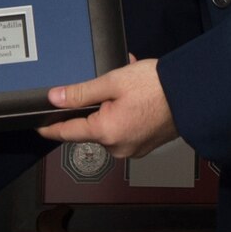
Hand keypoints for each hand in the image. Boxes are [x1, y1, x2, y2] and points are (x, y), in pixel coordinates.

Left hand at [38, 57, 176, 158]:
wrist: (192, 94)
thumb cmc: (157, 87)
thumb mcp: (113, 82)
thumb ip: (81, 93)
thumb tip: (55, 99)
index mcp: (106, 133)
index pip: (67, 133)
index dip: (50, 128)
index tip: (38, 126)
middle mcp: (118, 148)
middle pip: (91, 128)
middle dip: (95, 105)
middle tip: (108, 84)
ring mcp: (133, 149)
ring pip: (109, 127)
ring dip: (112, 107)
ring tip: (127, 85)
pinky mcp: (144, 145)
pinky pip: (125, 129)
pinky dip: (125, 114)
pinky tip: (136, 96)